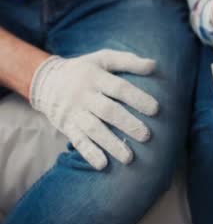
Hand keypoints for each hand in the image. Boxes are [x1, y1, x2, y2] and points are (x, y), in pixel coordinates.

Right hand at [30, 50, 159, 169]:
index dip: (137, 98)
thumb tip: (154, 65)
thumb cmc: (86, 70)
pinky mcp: (66, 126)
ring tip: (129, 158)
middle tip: (146, 136)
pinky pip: (78, 141)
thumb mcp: (104, 59)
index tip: (156, 110)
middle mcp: (83, 95)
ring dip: (111, 144)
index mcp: (95, 76)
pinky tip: (103, 165)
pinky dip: (90, 153)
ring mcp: (73, 112)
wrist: (45, 80)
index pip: (119, 88)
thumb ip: (128, 61)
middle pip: (107, 110)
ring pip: (94, 129)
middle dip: (127, 124)